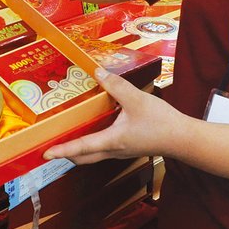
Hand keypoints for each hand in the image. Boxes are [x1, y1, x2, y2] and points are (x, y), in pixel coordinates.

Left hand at [43, 68, 187, 163]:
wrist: (183, 138)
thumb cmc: (161, 122)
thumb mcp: (137, 99)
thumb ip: (116, 86)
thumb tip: (98, 72)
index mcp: (112, 141)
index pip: (81, 148)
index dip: (62, 150)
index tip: (44, 154)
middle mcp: (113, 150)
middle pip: (83, 157)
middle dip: (65, 153)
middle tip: (51, 145)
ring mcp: (120, 152)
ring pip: (93, 155)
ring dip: (78, 149)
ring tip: (65, 136)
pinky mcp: (127, 148)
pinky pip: (103, 149)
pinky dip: (91, 144)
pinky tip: (93, 128)